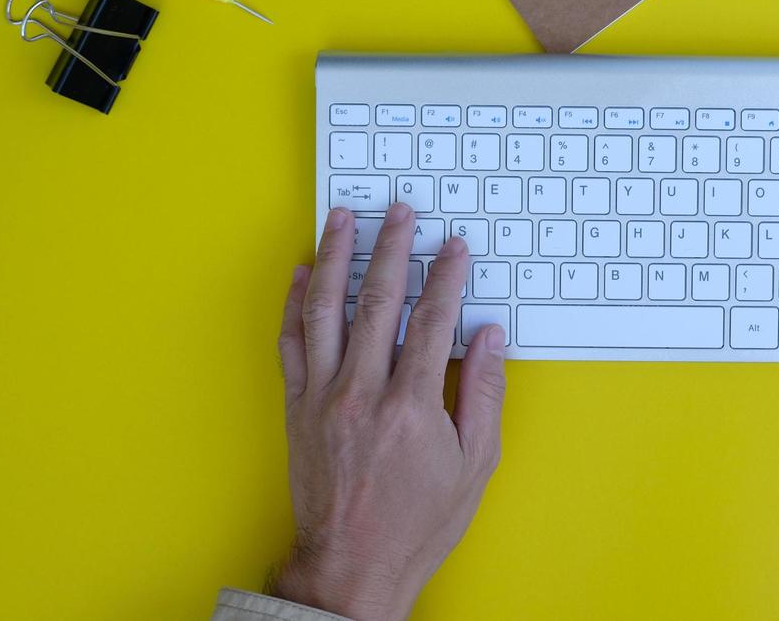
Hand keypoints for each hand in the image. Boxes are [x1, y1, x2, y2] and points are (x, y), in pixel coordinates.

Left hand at [271, 203, 506, 620]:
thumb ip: (483, 394)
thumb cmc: (417, 522)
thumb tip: (487, 338)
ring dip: (336, 257)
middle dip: (392, 248)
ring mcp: (322, 397)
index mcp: (411, 406)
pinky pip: (291, 342)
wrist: (351, 566)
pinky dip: (295, 303)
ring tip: (344, 219)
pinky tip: (304, 274)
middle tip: (401, 213)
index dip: (447, 277)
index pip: (432, 319)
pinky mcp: (297, 408)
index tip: (454, 247)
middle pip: (377, 301)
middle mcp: (361, 393)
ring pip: (325, 310)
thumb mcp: (474, 464)